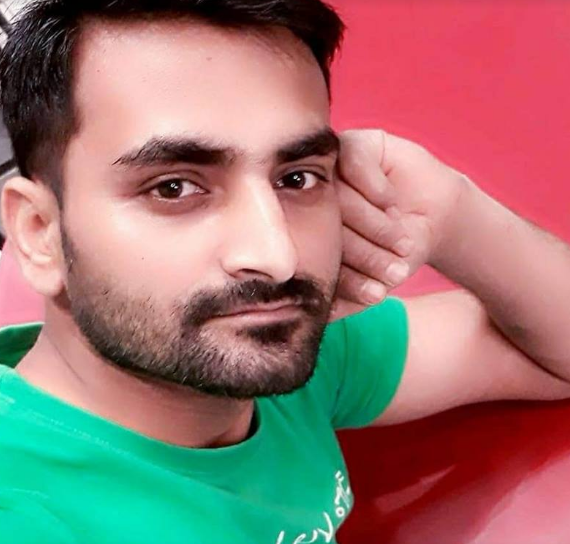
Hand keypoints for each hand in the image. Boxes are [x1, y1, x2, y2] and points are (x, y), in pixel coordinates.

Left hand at [332, 129, 466, 318]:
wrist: (437, 215)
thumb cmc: (401, 249)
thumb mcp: (378, 279)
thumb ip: (349, 296)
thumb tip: (317, 319)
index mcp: (314, 233)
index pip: (318, 256)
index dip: (348, 278)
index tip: (377, 295)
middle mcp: (317, 202)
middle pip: (326, 226)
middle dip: (366, 255)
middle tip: (395, 271)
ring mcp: (333, 171)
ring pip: (340, 197)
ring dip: (376, 226)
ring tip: (402, 243)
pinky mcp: (356, 145)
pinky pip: (353, 162)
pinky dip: (376, 189)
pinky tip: (391, 203)